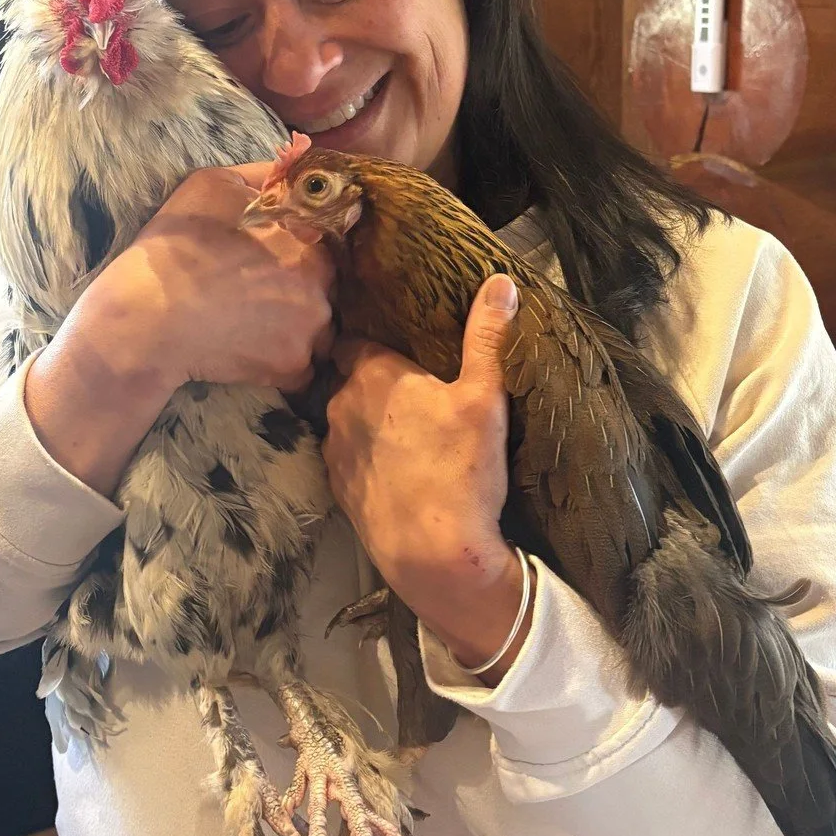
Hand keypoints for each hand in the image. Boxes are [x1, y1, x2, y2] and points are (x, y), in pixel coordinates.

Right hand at [23, 162, 332, 496]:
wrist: (143, 324)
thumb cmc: (175, 250)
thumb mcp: (212, 186)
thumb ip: (266, 172)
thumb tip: (300, 157)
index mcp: (310, 238)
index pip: (331, 236)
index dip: (301, 242)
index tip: (272, 252)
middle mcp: (323, 286)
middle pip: (329, 283)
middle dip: (302, 283)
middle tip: (257, 287)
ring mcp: (312, 331)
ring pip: (322, 325)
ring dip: (299, 323)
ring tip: (254, 319)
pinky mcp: (294, 369)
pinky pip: (307, 364)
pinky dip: (286, 358)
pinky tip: (252, 345)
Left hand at [324, 275, 532, 678]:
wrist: (433, 555)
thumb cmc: (461, 469)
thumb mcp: (485, 396)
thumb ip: (487, 336)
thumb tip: (500, 280)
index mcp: (371, 374)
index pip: (354, 340)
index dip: (371, 337)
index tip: (394, 341)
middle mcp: (340, 406)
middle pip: (349, 380)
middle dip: (372, 380)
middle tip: (411, 387)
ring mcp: (334, 451)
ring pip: (346, 421)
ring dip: (366, 421)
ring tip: (405, 431)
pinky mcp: (337, 490)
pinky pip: (348, 459)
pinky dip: (365, 458)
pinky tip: (395, 469)